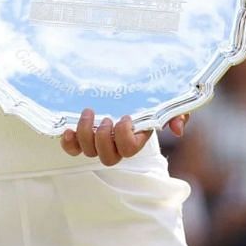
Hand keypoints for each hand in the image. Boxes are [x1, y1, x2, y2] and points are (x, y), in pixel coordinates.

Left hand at [59, 108, 187, 166]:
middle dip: (104, 138)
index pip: (129, 150)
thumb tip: (177, 129)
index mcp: (136, 138)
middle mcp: (117, 145)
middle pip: (107, 157)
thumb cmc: (153, 98)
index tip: (125, 117)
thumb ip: (177, 114)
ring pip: (89, 152)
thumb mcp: (169, 103)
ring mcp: (99, 142)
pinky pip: (73, 148)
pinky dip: (69, 142)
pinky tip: (68, 129)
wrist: (134, 89)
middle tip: (106, 118)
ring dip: (86, 134)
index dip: (124, 137)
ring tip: (89, 113)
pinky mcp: (84, 136)